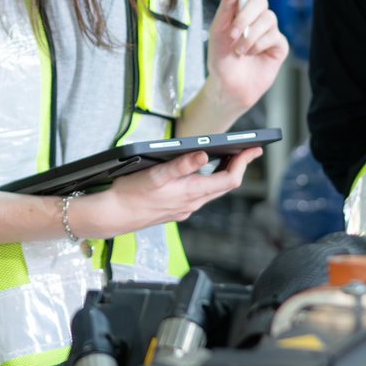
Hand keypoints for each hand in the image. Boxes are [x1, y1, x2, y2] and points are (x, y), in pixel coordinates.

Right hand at [68, 150, 260, 240]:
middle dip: (239, 167)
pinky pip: (200, 196)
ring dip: (224, 174)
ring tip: (229, 158)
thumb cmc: (130, 194)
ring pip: (213, 191)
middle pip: (225, 186)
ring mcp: (184, 209)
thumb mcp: (155, 175)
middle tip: (248, 150)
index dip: (244, 163)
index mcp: (191, 193)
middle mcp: (192, 204)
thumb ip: (181, 165)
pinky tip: (202, 174)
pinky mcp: (175, 210)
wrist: (113, 215)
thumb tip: (204, 155)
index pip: (230, 179)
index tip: (253, 149)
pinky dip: (208, 182)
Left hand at [205, 0, 287, 114]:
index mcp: (243, 7)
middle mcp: (258, 16)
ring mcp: (270, 30)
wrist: (227, 85)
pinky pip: (274, 36)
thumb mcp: (218, 29)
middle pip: (261, 0)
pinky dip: (258, 45)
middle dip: (245, 17)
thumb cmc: (220, 57)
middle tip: (233, 33)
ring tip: (239, 50)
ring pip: (268, 19)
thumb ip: (227, 5)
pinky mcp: (279, 45)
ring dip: (250, 36)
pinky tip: (251, 54)